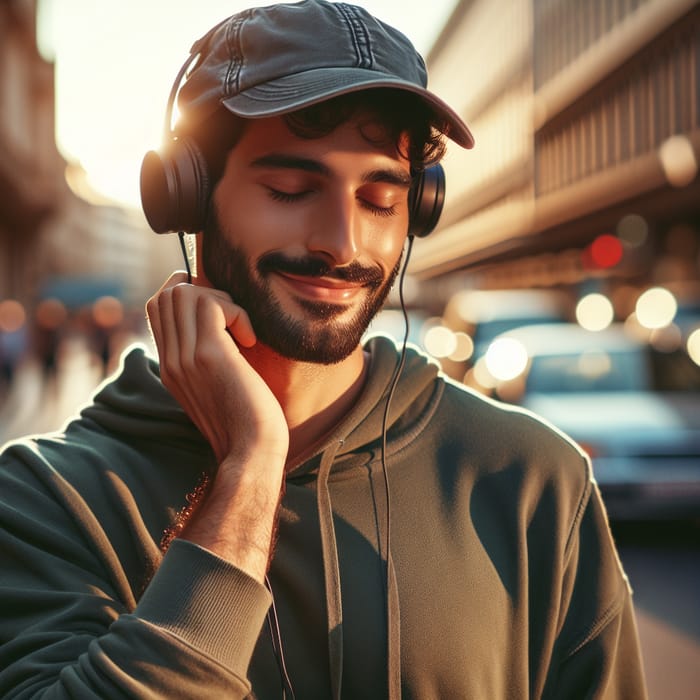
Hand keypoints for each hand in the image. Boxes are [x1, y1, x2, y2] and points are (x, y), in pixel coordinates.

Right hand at [146, 272, 288, 579]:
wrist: (251, 453)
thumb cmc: (246, 423)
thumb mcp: (218, 386)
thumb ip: (208, 357)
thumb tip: (225, 327)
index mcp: (171, 366)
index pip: (156, 306)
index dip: (185, 291)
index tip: (218, 305)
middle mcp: (171, 359)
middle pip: (167, 294)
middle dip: (205, 290)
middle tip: (233, 319)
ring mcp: (186, 357)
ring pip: (185, 292)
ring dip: (222, 299)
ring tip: (241, 329)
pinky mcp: (209, 355)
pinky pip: (212, 303)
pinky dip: (236, 311)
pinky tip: (250, 339)